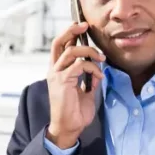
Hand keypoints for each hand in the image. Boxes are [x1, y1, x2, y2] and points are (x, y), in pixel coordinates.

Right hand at [46, 22, 104, 148]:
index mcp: (58, 71)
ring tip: (101, 58)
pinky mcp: (62, 82)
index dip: (71, 34)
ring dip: (89, 51)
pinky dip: (92, 68)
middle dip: (72, 31)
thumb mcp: (86, 92)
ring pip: (71, 51)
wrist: (68, 129)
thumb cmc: (75, 113)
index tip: (84, 27)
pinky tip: (98, 76)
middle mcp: (54, 70)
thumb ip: (90, 79)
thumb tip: (99, 71)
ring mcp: (56, 75)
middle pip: (59, 42)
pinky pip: (79, 66)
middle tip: (85, 26)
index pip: (61, 46)